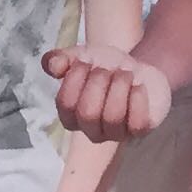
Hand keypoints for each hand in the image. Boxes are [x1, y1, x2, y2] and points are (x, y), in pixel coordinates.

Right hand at [45, 43, 169, 142]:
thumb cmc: (106, 68)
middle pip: (88, 113)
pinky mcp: (139, 131)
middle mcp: (92, 130)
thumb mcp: (82, 57)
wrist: (138, 69)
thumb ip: (61, 60)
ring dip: (119, 86)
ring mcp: (116, 133)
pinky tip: (138, 85)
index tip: (85, 61)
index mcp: (72, 116)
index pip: (65, 104)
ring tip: (125, 73)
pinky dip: (137, 99)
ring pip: (112, 117)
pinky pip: (137, 123)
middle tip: (107, 68)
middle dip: (98, 82)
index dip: (75, 78)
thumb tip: (52, 64)